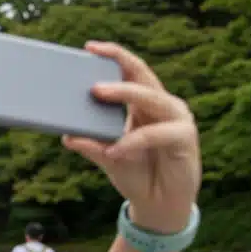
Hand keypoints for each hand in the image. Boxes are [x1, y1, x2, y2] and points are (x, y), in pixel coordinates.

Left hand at [63, 42, 201, 233]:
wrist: (158, 205)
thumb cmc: (136, 174)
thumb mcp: (108, 158)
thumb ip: (91, 145)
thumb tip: (65, 135)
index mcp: (143, 103)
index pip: (131, 71)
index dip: (114, 56)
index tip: (89, 47)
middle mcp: (161, 105)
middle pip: (142, 75)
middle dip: (117, 67)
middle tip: (89, 72)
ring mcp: (176, 119)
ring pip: (151, 97)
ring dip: (124, 93)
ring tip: (97, 93)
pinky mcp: (184, 138)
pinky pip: (156, 133)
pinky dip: (133, 140)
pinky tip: (115, 150)